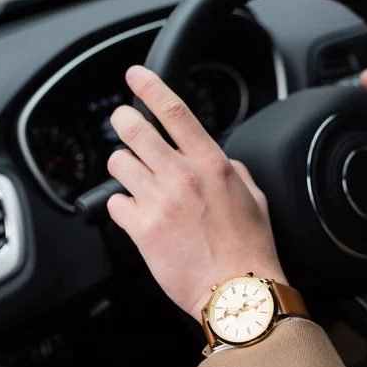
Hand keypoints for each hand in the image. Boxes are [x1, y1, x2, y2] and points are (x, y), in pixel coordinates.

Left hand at [107, 65, 286, 321]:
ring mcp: (158, 201)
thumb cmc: (248, 248)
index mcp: (210, 164)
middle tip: (123, 123)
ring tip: (136, 180)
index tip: (136, 76)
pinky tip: (136, 213)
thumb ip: (230, 169)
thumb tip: (215, 158)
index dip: (151, 87)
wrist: (235, 290)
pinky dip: (121, 205)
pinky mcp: (140, 228)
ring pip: (119, 163)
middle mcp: (181, 176)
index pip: (175, 112)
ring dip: (124, 168)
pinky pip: (114, 202)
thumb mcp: (252, 197)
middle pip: (135, 130)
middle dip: (122, 120)